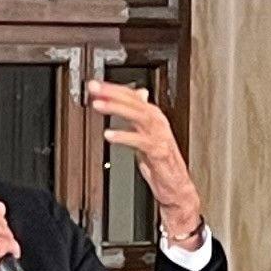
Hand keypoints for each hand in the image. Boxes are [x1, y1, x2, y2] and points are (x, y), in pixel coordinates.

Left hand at [87, 81, 202, 243]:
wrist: (176, 186)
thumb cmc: (161, 162)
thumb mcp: (148, 133)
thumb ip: (141, 114)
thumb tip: (140, 93)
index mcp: (154, 116)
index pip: (132, 95)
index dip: (113, 88)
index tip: (95, 84)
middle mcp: (157, 122)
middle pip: (134, 102)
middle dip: (113, 93)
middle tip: (94, 88)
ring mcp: (159, 136)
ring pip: (138, 115)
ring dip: (117, 109)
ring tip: (99, 105)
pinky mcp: (158, 152)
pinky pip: (140, 140)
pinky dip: (124, 136)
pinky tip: (109, 134)